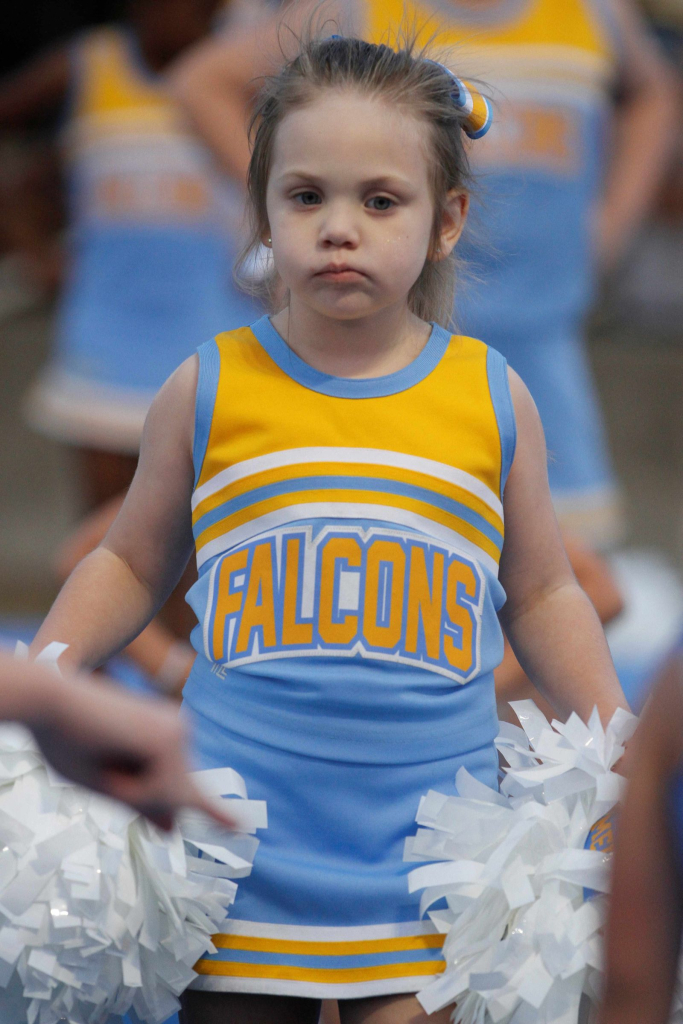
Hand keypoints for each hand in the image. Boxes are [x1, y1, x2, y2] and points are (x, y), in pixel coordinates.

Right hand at [31, 673, 236, 831]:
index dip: (212, 811)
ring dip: (128, 792)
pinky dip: (129, 788)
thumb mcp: (105, 781)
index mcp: (164, 736)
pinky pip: (156, 792)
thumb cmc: (65, 736)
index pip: (186, 782)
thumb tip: (174, 830)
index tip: (239, 828)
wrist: (49, 699)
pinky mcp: (173, 739)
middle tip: (102, 764)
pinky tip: (111, 757)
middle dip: (133, 797)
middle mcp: (178, 731)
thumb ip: (141, 802)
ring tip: (102, 757)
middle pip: (168, 799)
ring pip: (163, 798)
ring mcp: (179, 732)